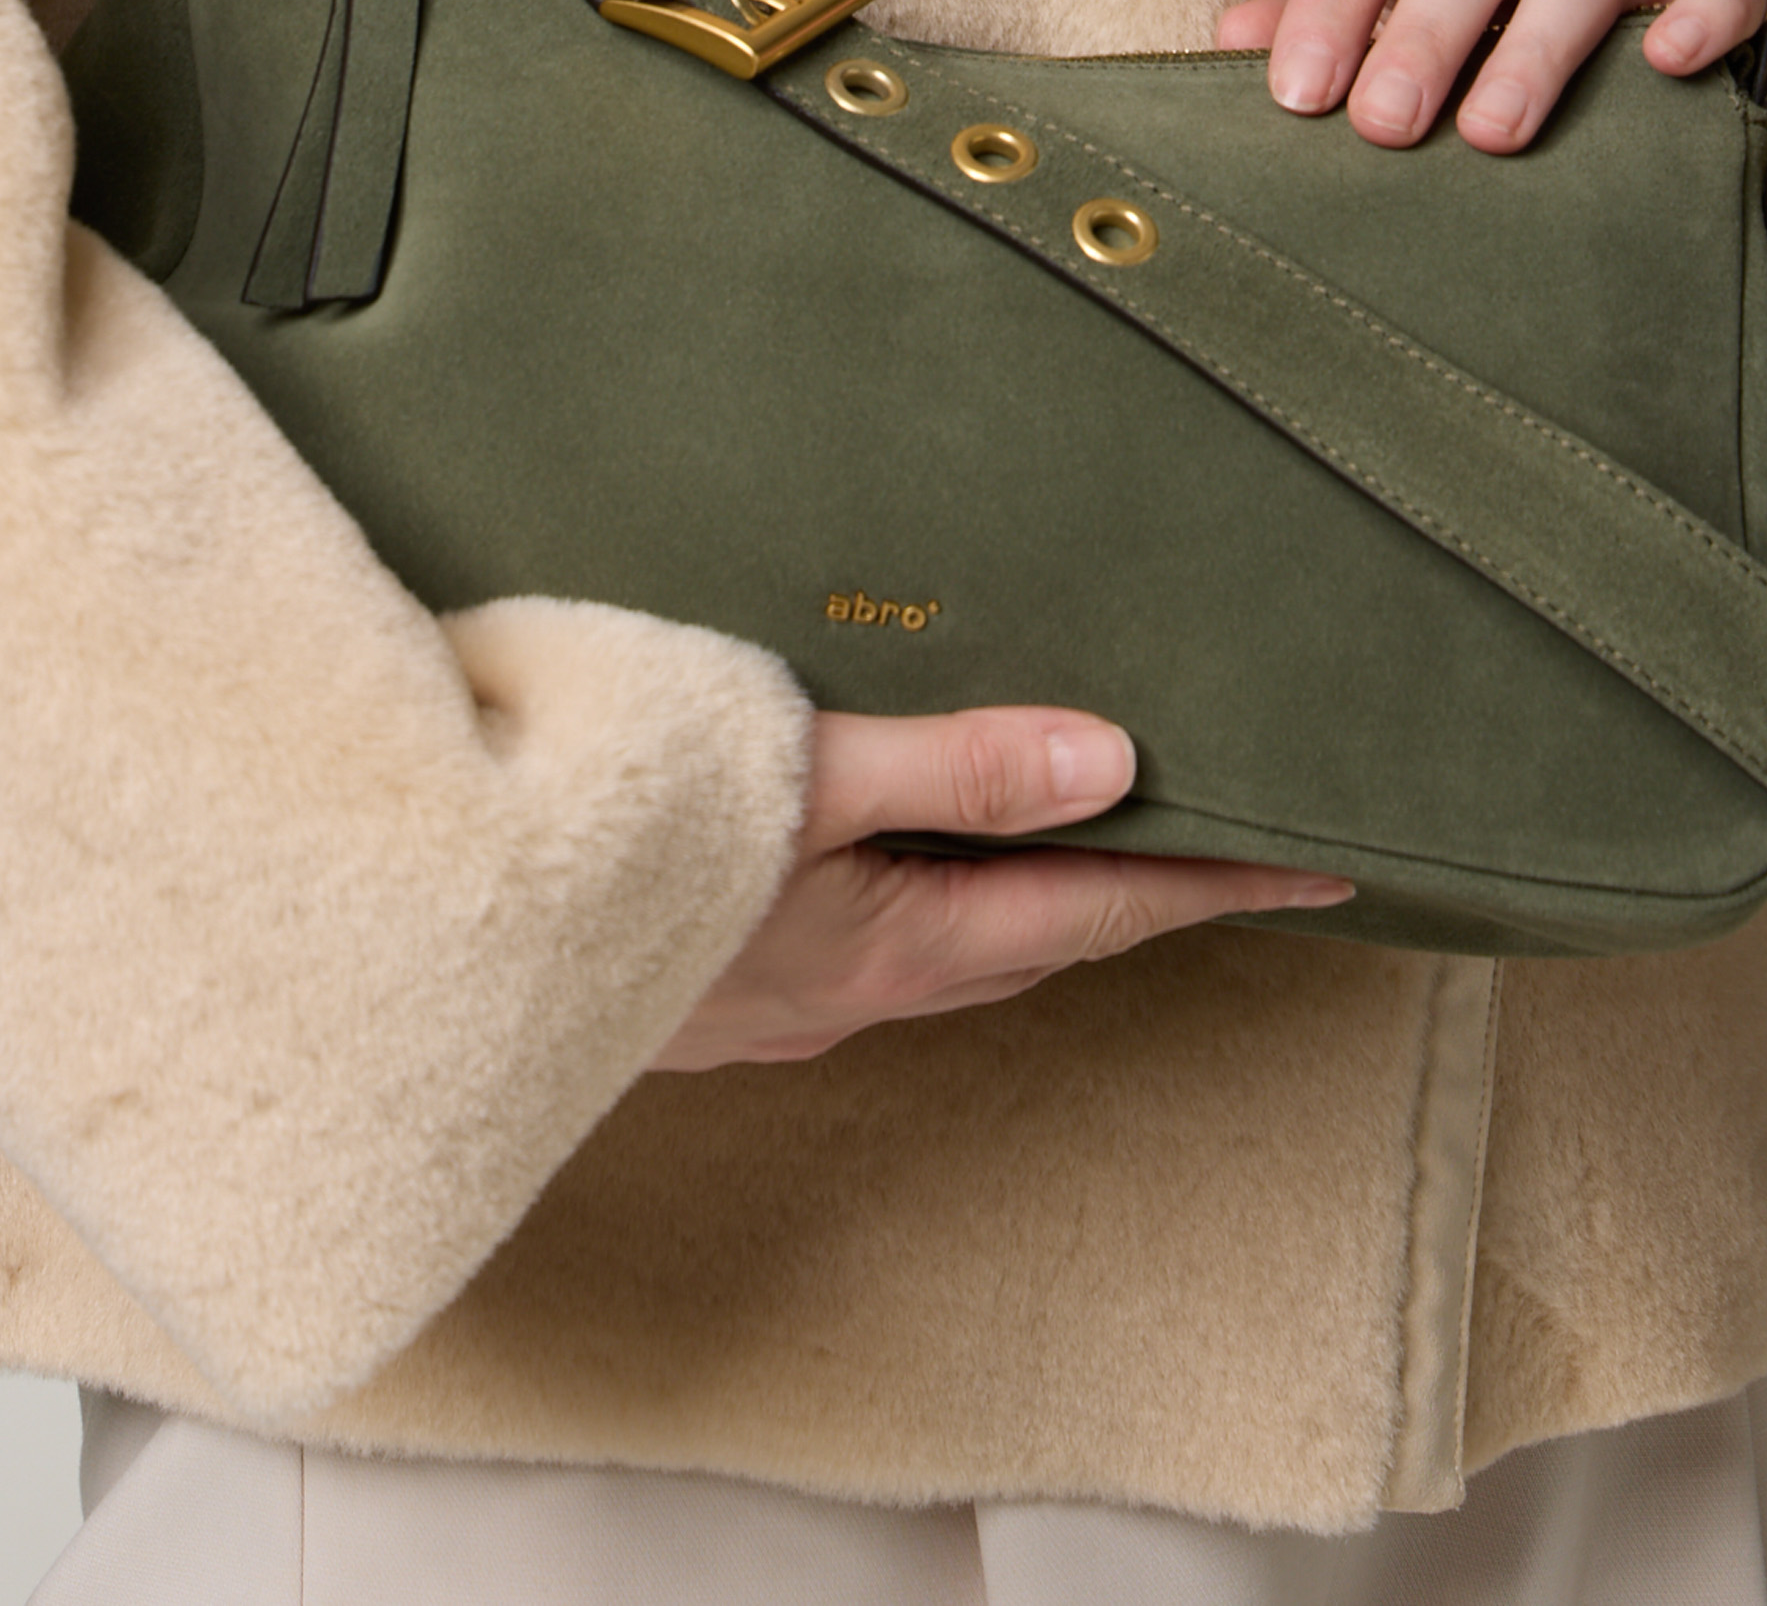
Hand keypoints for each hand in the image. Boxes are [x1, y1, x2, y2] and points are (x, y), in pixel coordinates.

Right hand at [651, 707, 1347, 1069]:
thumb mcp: (794, 779)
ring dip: (1026, 894)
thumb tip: (1116, 761)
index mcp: (892, 942)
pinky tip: (895, 849)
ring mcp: (779, 1006)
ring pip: (948, 948)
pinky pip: (866, 944)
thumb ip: (953, 766)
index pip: (1098, 912)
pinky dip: (923, 896)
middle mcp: (852, 992)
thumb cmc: (608, 841)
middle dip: (1135, 893)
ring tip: (1086, 827)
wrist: (435, 938)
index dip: (1217, 886)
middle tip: (1228, 838)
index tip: (1331, 871)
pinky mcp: (709, 989)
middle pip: (1034, 939)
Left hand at [1217, 0, 1766, 151]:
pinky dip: (1705, 11)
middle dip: (1424, 30)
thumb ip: (1319, 26)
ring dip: (1538, 43)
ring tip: (1495, 133)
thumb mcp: (1393, 12)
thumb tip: (1229, 42)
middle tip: (1385, 126)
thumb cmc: (1474, 13)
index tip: (1298, 97)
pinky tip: (1670, 65)